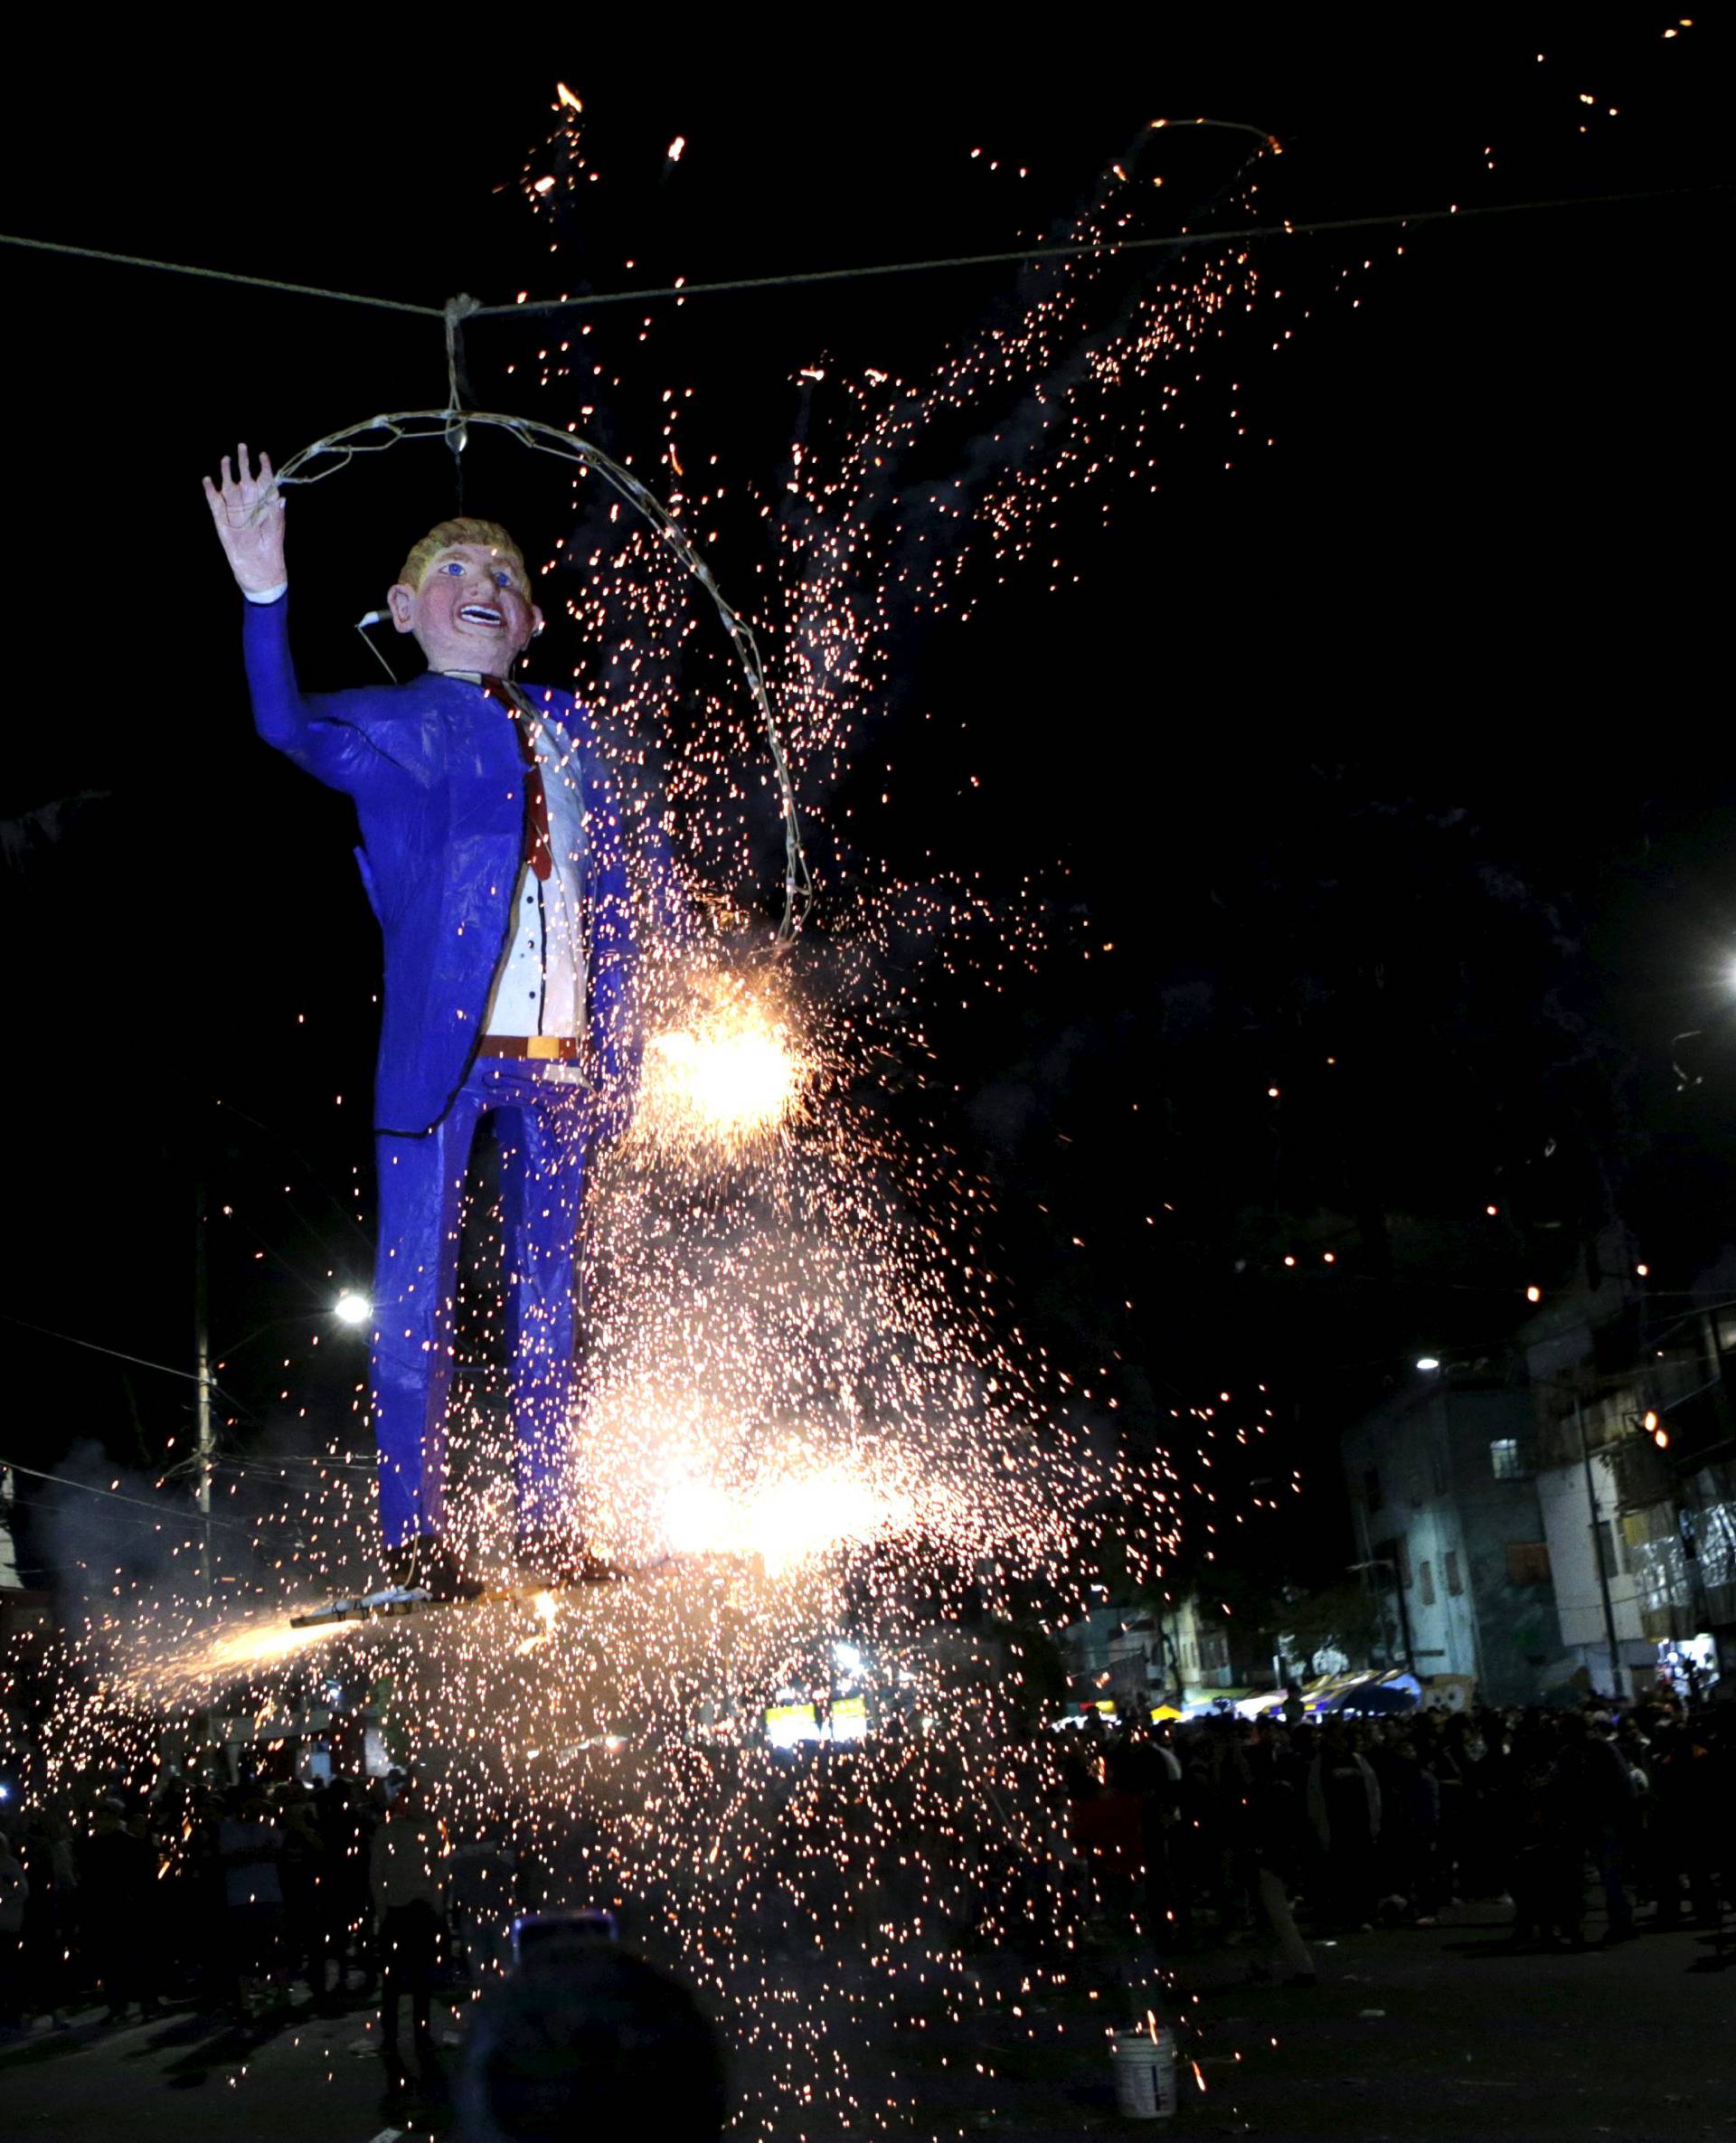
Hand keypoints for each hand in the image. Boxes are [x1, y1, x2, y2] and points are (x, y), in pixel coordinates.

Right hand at [202, 442, 286, 594]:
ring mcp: (235, 512)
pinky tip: (208, 480)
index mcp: (264, 505)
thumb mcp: (276, 531)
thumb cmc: (272, 550)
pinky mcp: (222, 522)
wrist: (259, 570)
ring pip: (229, 488)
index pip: (264, 482)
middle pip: (245, 479)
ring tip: (226, 459)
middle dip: (244, 463)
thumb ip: (277, 514)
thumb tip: (281, 497)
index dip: (264, 468)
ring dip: (227, 473)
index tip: (263, 455)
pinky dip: (210, 492)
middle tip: (242, 446)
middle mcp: (249, 505)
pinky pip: (215, 504)